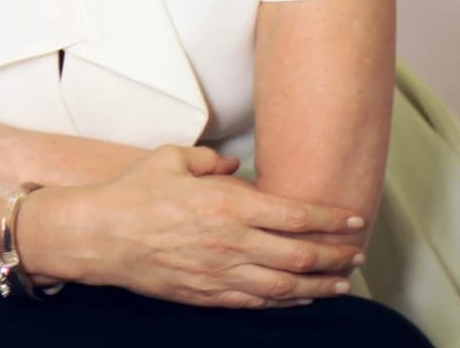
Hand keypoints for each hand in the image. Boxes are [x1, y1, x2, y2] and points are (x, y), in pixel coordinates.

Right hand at [41, 145, 363, 307]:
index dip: (330, 218)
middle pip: (300, 254)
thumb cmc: (135, 192)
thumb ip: (210, 160)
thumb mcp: (173, 158)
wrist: (101, 235)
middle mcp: (232, 242)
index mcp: (227, 204)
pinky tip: (302, 297)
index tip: (354, 217)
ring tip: (343, 281)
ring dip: (320, 284)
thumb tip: (234, 166)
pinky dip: (287, 300)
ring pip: (286, 285)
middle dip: (336, 253)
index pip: (294, 214)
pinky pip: (258, 301)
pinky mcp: (208, 294)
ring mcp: (222, 272)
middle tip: (359, 251)